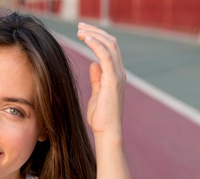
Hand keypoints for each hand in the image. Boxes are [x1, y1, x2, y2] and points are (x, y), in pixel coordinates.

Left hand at [76, 23, 125, 139]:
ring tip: (80, 30)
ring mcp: (118, 76)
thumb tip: (94, 65)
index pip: (110, 49)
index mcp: (115, 75)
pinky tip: (86, 39)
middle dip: (96, 31)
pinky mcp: (113, 81)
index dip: (98, 38)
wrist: (107, 131)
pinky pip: (106, 56)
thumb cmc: (101, 117)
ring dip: (94, 35)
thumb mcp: (97, 94)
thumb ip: (97, 78)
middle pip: (111, 43)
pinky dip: (97, 44)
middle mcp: (119, 72)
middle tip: (80, 26)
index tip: (83, 32)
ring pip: (110, 46)